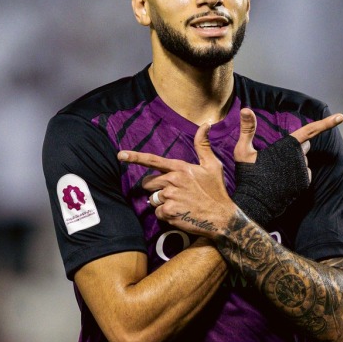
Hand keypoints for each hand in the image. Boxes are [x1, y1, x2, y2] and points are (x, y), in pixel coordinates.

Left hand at [118, 122, 235, 239]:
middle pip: (149, 183)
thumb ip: (202, 145)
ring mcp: (169, 197)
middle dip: (156, 188)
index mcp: (180, 168)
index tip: (120, 155)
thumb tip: (205, 124)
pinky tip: (180, 214)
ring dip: (162, 203)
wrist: (222, 217)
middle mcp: (172, 181)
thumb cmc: (216, 191)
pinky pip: (157, 213)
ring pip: (153, 199)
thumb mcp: (212, 165)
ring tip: (180, 204)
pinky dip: (166, 216)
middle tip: (173, 194)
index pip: (153, 160)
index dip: (135, 157)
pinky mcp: (169, 212)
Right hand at [232, 109, 342, 225]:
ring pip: (303, 161)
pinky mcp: (304, 183)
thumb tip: (245, 108)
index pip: (310, 130)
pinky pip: (304, 173)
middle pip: (304, 145)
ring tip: (276, 172)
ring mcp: (303, 171)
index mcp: (287, 146)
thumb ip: (248, 129)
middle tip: (277, 157)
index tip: (341, 117)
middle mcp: (299, 158)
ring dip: (294, 162)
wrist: (256, 204)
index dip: (326, 123)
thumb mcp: (243, 150)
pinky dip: (297, 174)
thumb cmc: (249, 176)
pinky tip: (283, 180)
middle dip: (296, 147)